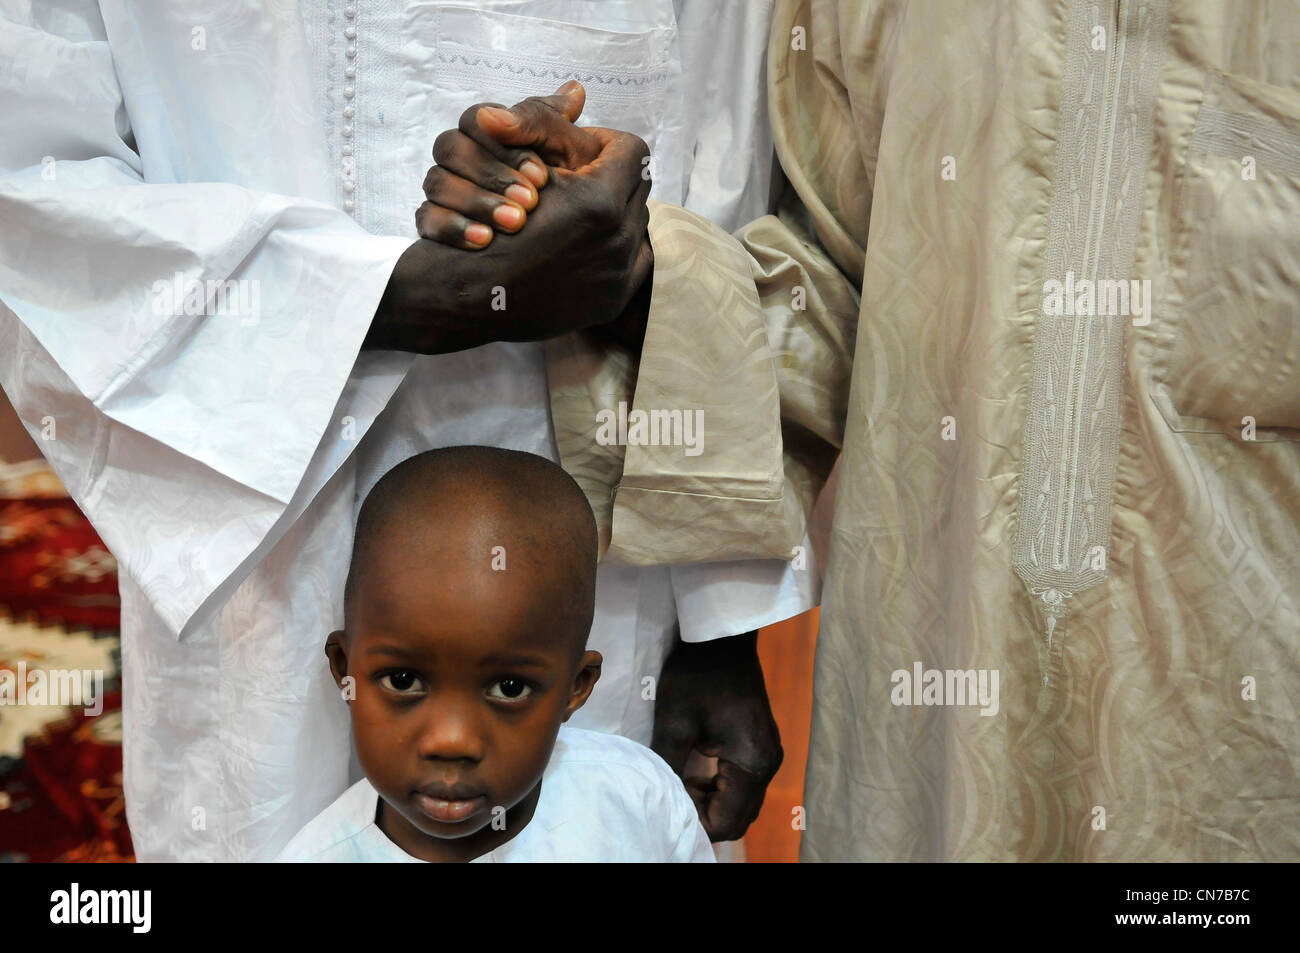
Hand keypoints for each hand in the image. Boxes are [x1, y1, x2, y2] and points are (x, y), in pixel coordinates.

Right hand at [365, 85, 652, 353]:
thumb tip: (575, 91)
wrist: (466, 296)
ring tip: (582, 212)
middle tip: (581, 182)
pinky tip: (585, 242)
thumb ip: (547, 124)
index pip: (632, 151)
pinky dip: (612, 248)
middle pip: (637, 189)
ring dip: (613, 214)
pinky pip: (633, 261)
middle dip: (611, 180)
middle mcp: (618, 241)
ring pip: (637, 224)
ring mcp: (618, 275)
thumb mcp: (512, 161)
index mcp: (599, 202)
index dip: (605, 145)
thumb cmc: (481, 222)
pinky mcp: (613, 301)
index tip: (582, 153)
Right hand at [415, 81, 608, 248]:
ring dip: (477, 201)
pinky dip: (455, 228)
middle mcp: (461, 156)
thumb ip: (566, 125)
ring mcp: (444, 188)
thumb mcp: (572, 155)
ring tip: (516, 223)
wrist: (563, 244)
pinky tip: (485, 241)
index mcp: (489, 131)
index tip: (542, 176)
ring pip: (437, 182)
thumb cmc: (567, 189)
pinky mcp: (435, 222)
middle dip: (493, 174)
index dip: (507, 146)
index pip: (477, 119)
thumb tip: (574, 91)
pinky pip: (427, 219)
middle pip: (451, 148)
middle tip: (531, 202)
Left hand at [651, 632, 782, 841]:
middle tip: (673, 798)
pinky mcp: (762, 746)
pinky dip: (720, 789)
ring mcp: (768, 756)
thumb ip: (669, 767)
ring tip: (680, 784)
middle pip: (739, 818)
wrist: (722, 639)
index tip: (670, 806)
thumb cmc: (696, 677)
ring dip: (712, 803)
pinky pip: (744, 784)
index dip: (696, 823)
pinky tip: (695, 774)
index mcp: (751, 763)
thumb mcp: (676, 723)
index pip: (727, 822)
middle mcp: (768, 765)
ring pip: (742, 803)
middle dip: (705, 816)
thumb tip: (663, 800)